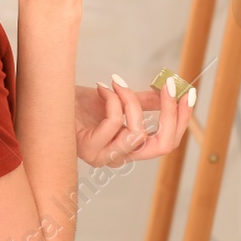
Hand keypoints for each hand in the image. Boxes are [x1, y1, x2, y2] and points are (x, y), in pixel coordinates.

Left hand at [73, 76, 195, 165]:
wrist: (51, 100)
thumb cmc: (82, 104)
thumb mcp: (120, 99)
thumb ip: (145, 101)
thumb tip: (172, 91)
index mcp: (131, 148)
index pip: (167, 143)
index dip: (182, 119)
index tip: (188, 92)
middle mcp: (121, 157)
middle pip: (162, 146)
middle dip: (170, 114)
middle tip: (170, 86)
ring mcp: (105, 157)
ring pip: (137, 133)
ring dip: (130, 101)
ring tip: (116, 82)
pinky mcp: (89, 149)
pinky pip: (114, 123)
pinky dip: (112, 99)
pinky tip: (102, 87)